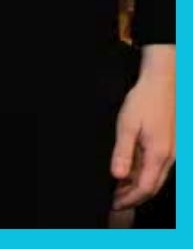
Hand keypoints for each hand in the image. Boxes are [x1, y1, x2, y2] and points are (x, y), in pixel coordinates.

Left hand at [111, 48, 174, 209]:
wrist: (163, 83)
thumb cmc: (144, 101)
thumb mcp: (127, 125)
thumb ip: (123, 152)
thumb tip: (118, 176)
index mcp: (158, 155)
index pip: (145, 188)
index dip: (129, 199)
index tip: (115, 204)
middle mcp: (168, 158)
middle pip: (152, 187)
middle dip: (133, 197)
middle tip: (115, 200)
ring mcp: (171, 152)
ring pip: (156, 178)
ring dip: (139, 186)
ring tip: (119, 188)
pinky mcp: (170, 146)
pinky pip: (158, 167)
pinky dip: (144, 174)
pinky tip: (132, 171)